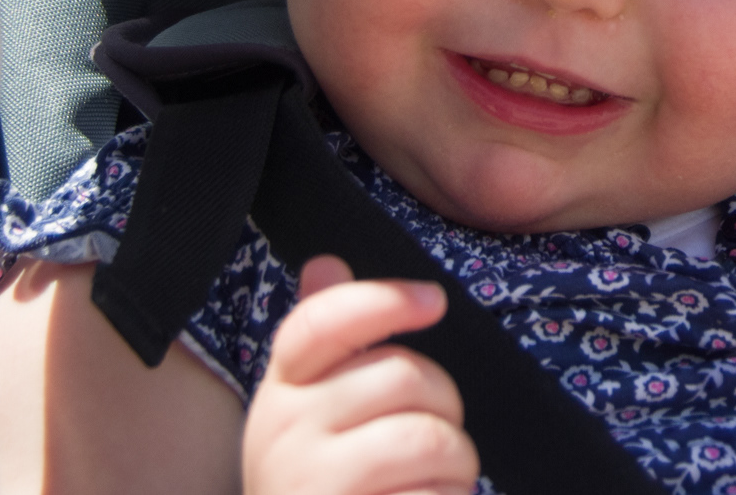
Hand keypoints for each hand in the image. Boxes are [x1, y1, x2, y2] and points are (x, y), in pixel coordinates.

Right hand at [242, 257, 478, 494]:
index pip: (321, 322)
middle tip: (438, 444)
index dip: (383, 300)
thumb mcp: (308, 417)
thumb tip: (326, 264)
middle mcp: (283, 435)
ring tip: (438, 485)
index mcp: (279, 395)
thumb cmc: (320, 491)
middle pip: (402, 376)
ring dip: (457, 465)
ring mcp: (311, 486)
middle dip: (446, 407)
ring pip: (428, 437)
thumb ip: (324, 344)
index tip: (433, 301)